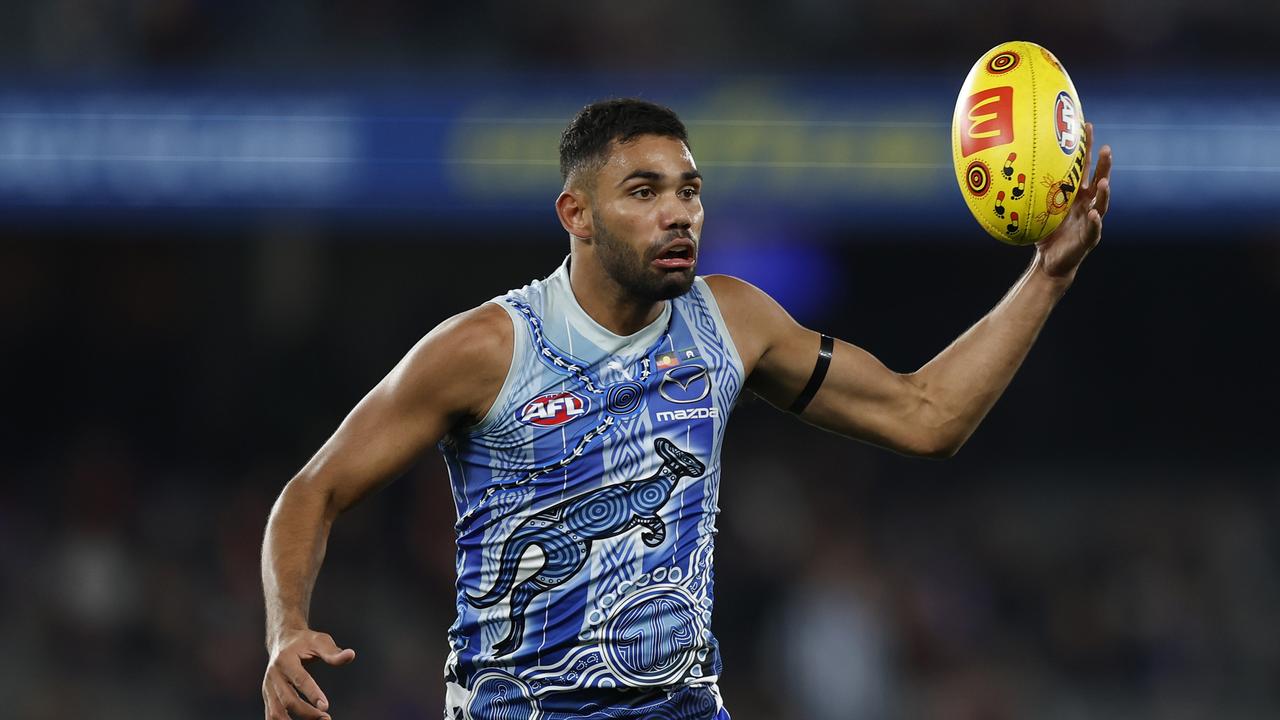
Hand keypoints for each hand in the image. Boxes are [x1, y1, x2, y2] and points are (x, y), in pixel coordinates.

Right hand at [263, 629, 355, 719]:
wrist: (282, 641)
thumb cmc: (304, 642)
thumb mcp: (319, 641)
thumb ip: (333, 652)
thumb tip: (351, 655)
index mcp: (286, 660)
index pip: (300, 680)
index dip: (312, 694)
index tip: (325, 706)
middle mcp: (273, 675)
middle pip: (288, 700)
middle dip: (306, 713)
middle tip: (326, 718)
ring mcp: (268, 688)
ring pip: (276, 712)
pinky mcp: (268, 696)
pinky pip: (271, 715)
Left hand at [1036, 122, 1111, 282]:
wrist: (1050, 263)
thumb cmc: (1043, 232)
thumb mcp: (1035, 208)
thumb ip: (1028, 192)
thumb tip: (1003, 170)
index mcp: (1076, 196)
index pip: (1084, 168)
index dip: (1086, 148)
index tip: (1085, 125)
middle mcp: (1087, 205)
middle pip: (1099, 180)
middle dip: (1104, 165)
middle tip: (1107, 148)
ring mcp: (1091, 221)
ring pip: (1101, 203)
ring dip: (1104, 192)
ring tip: (1103, 182)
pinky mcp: (1089, 239)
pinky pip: (1093, 229)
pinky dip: (1095, 222)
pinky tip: (1095, 214)